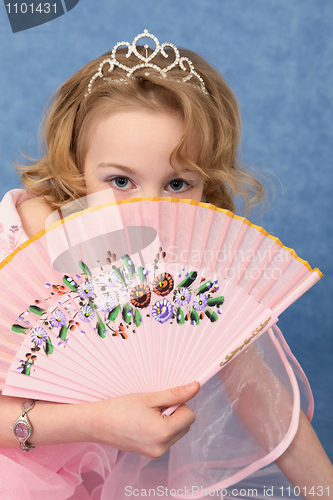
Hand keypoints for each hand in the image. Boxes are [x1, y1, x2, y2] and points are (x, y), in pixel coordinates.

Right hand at [85, 382, 199, 458]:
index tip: (163, 400)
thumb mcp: (150, 398)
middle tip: (154, 407)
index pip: (189, 416)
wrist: (98, 423)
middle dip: (175, 413)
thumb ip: (175, 394)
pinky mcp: (150, 454)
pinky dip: (161, 429)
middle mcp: (162, 448)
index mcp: (163, 433)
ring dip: (169, 421)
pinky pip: (166, 439)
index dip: (179, 404)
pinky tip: (144, 423)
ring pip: (177, 432)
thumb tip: (195, 387)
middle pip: (185, 425)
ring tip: (147, 415)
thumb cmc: (121, 408)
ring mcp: (156, 453)